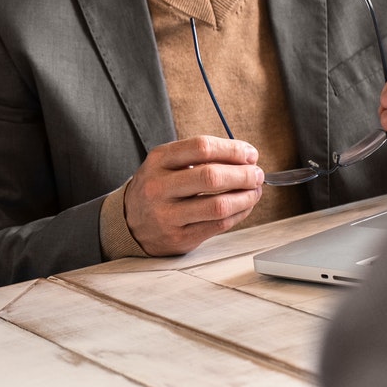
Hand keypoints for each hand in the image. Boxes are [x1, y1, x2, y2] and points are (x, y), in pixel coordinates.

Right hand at [122, 135, 264, 256]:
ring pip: (218, 205)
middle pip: (211, 177)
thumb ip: (201, 157)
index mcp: (158, 161)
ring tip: (254, 191)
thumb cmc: (158, 187)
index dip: (232, 149)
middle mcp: (159, 187)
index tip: (250, 154)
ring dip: (245, 197)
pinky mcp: (179, 238)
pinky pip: (218, 225)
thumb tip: (246, 159)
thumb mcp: (167, 163)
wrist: (129, 221)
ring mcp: (167, 215)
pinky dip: (239, 214)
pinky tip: (244, 206)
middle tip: (256, 174)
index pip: (202, 148)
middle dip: (243, 174)